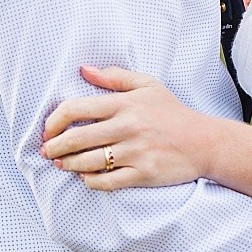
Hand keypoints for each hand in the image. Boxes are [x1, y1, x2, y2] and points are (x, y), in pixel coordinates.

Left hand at [40, 66, 212, 190]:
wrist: (204, 141)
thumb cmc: (173, 112)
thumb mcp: (147, 85)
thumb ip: (114, 77)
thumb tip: (84, 69)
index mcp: (124, 104)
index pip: (76, 108)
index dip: (54, 120)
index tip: (49, 129)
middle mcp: (126, 127)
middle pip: (77, 138)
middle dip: (54, 146)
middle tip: (46, 151)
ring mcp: (134, 152)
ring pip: (88, 162)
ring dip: (68, 164)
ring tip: (60, 164)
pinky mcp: (142, 174)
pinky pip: (107, 182)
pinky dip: (90, 182)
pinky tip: (84, 177)